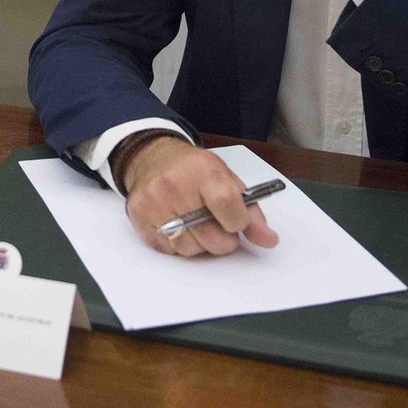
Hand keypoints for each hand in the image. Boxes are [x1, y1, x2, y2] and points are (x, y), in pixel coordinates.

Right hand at [122, 137, 279, 256]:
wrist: (151, 158)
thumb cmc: (195, 171)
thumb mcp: (227, 179)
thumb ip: (251, 211)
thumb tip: (269, 241)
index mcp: (202, 170)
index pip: (226, 205)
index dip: (237, 222)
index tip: (236, 222)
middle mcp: (174, 185)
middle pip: (210, 236)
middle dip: (223, 241)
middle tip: (219, 227)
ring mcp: (153, 202)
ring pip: (189, 248)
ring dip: (199, 244)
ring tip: (196, 225)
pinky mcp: (138, 217)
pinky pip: (169, 250)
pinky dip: (178, 244)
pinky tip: (177, 226)